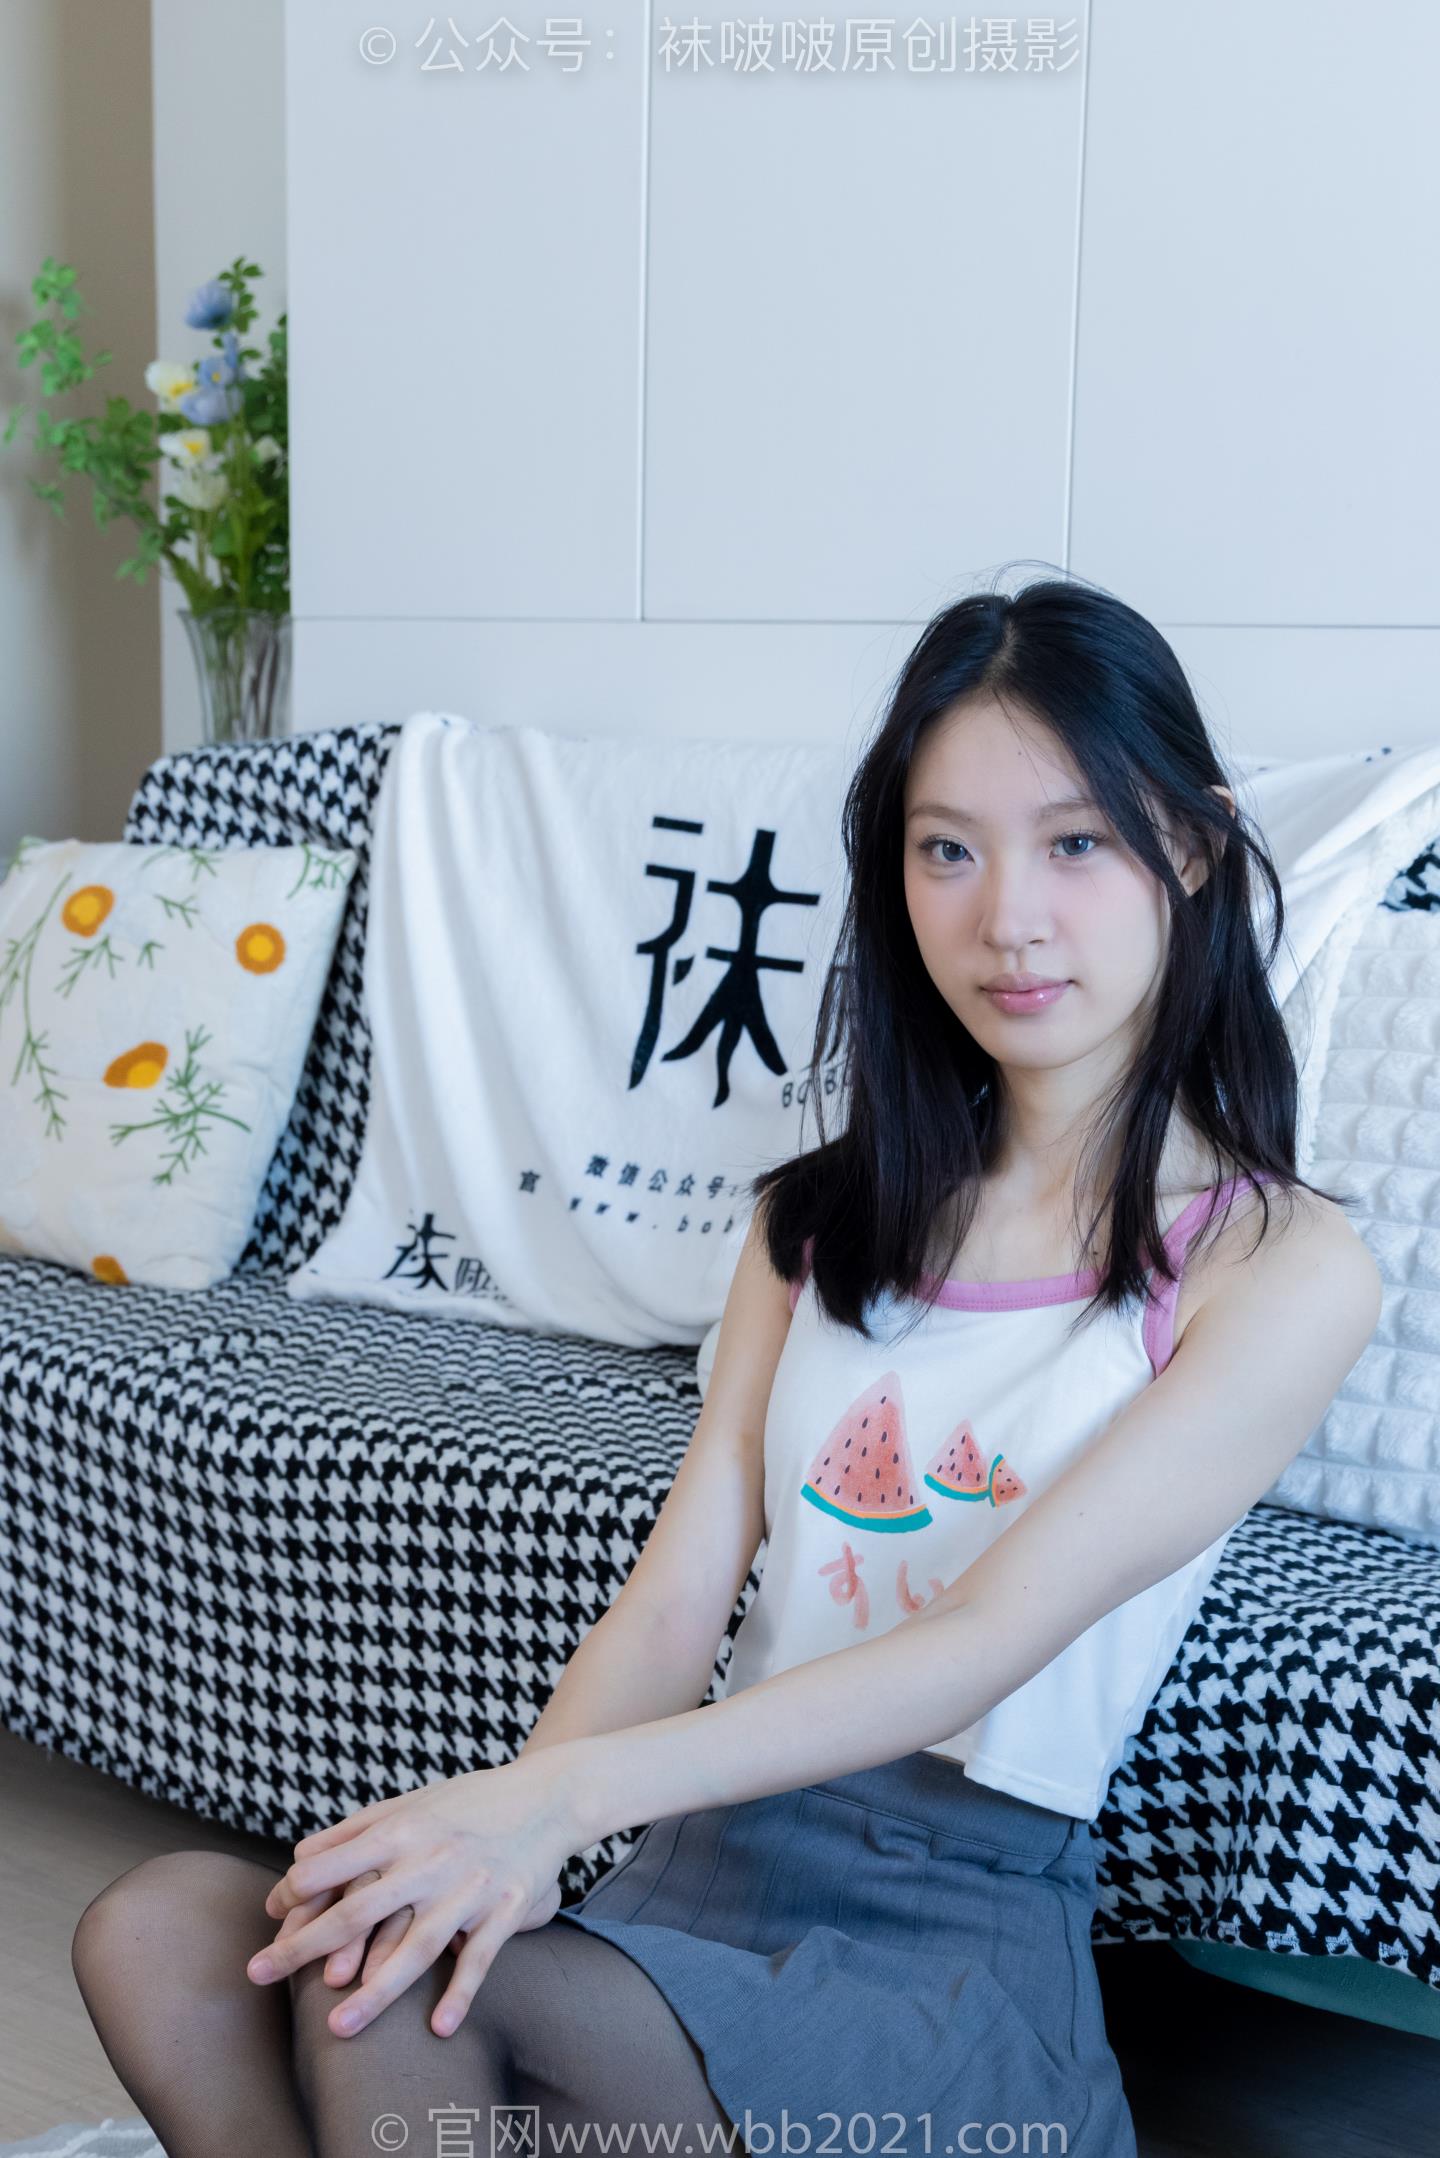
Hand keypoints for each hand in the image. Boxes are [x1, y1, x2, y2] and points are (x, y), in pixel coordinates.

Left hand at [246, 1756, 576, 2038]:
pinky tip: (439, 2027)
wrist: (548, 1796)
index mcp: (402, 1829)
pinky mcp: (505, 1908)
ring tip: (339, 2027)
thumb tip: (299, 1858)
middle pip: (359, 1911)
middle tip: (259, 1975)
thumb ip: (354, 1829)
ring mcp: (469, 1887)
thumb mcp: (410, 1802)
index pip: (332, 1864)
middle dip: (304, 1946)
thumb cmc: (470, 1800)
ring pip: (416, 1947)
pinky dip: (460, 1993)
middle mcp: (430, 1859)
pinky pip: (479, 1958)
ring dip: (376, 1991)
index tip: (273, 1916)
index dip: (295, 1892)